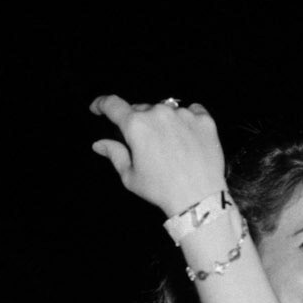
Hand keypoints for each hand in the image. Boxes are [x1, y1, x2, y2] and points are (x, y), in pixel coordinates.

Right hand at [89, 95, 225, 216]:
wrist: (199, 198)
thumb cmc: (161, 190)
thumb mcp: (130, 176)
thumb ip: (115, 154)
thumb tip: (99, 144)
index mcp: (136, 125)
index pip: (113, 105)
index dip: (102, 104)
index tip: (98, 108)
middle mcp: (159, 113)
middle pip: (141, 109)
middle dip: (138, 123)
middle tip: (145, 145)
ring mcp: (184, 114)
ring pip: (166, 110)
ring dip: (163, 122)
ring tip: (169, 146)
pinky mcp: (204, 120)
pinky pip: (192, 111)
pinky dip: (186, 120)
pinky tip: (187, 138)